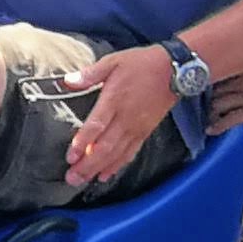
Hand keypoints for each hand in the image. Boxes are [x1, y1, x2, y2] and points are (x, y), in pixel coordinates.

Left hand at [61, 45, 179, 189]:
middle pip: (104, 147)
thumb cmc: (142, 63)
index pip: (96, 126)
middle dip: (87, 165)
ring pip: (116, 154)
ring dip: (98, 169)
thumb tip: (68, 80)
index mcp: (114, 100)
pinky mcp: (145, 132)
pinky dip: (117, 166)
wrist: (174, 70)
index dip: (82, 143)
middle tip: (72, 178)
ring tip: (82, 180)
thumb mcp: (113, 61)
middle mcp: (125, 118)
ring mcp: (136, 127)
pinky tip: (105, 175)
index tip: (70, 156)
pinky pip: (130, 153)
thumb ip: (90, 74)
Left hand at [206, 50, 242, 131]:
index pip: (219, 70)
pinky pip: (231, 118)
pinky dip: (218, 125)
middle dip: (206, 97)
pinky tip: (211, 130)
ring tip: (205, 118)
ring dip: (209, 112)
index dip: (209, 79)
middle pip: (214, 88)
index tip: (204, 83)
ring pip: (218, 104)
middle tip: (200, 104)